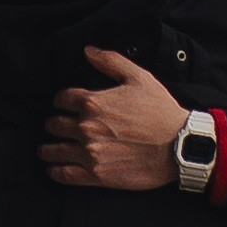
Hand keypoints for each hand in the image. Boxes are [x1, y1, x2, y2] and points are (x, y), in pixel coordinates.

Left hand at [40, 47, 186, 190]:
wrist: (180, 146)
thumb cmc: (160, 111)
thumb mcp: (139, 77)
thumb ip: (110, 61)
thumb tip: (88, 51)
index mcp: (93, 103)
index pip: (62, 99)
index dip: (61, 100)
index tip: (63, 105)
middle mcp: (86, 127)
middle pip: (54, 124)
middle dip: (54, 123)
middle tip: (56, 126)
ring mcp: (90, 153)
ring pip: (54, 150)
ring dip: (48, 148)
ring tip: (47, 149)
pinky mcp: (96, 175)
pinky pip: (64, 174)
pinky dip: (55, 171)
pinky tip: (54, 168)